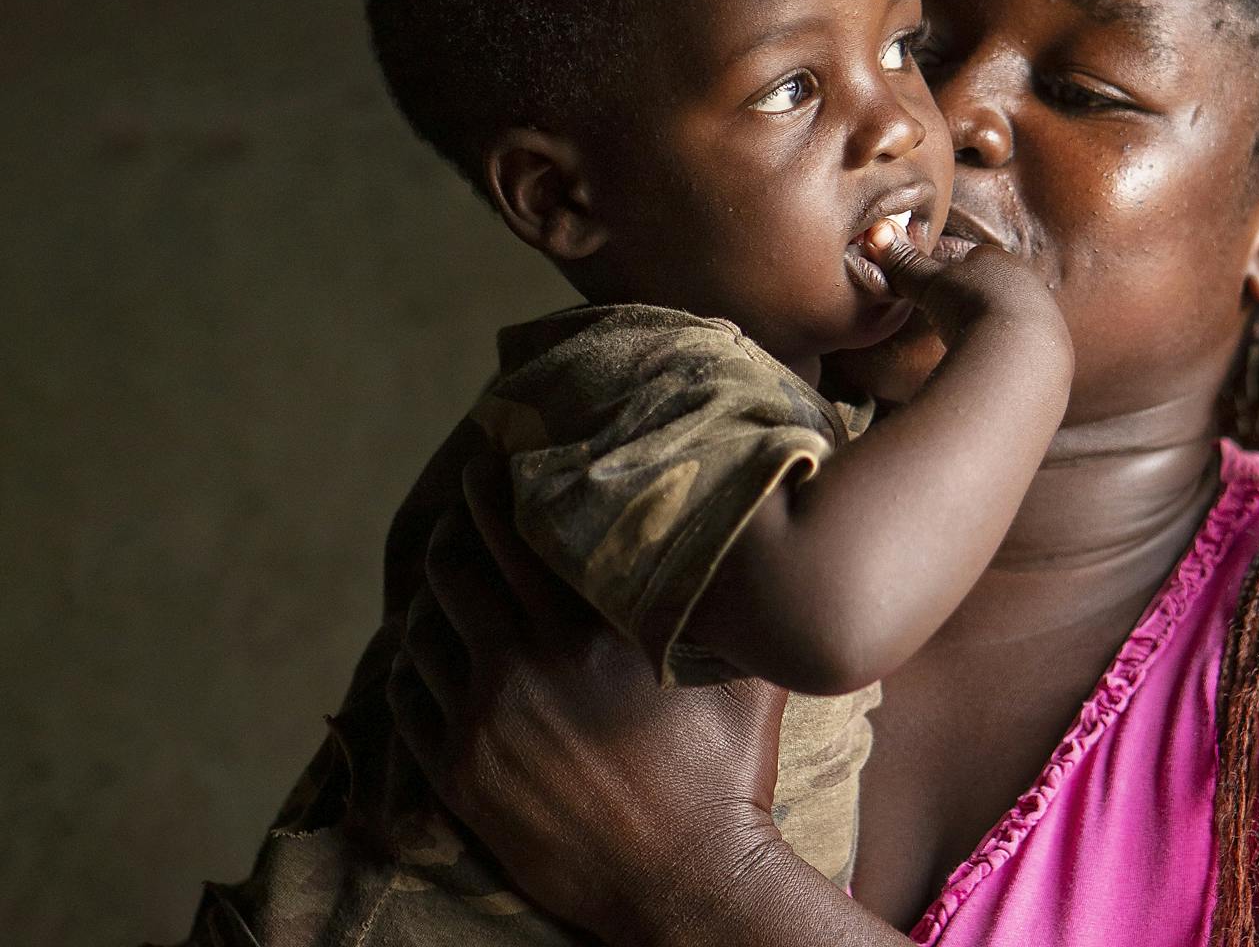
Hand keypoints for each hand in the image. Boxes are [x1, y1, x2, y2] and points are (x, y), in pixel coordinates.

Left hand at [387, 459, 789, 940]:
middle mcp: (526, 662)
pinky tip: (426, 656)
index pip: (517, 530)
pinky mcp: (459, 774)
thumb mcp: (746, 672)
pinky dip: (412, 666)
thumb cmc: (728, 771)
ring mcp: (484, 720)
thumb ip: (734, 604)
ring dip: (430, 599)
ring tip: (445, 585)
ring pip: (423, 632)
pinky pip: (409, 698)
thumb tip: (761, 542)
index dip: (495, 489)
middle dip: (455, 533)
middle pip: (456, 570)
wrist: (687, 882)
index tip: (490, 464)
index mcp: (589, 628)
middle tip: (462, 514)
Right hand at [860, 219, 1070, 360]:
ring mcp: (1043, 315)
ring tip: (970, 342)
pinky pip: (1021, 343)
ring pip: (1012, 314)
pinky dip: (1005, 349)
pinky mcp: (1049, 348)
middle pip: (995, 286)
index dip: (953, 269)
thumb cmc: (972, 305)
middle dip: (975, 298)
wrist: (1019, 350)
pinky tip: (991, 360)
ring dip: (992, 325)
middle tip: (951, 315)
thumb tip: (877, 236)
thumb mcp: (931, 283)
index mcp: (999, 260)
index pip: (973, 257)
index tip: (936, 285)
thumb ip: (907, 264)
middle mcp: (1026, 282)